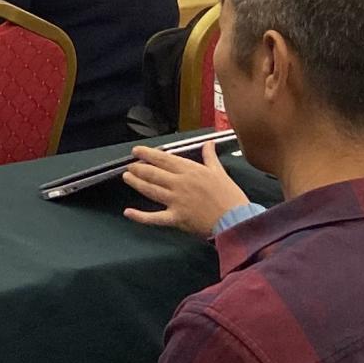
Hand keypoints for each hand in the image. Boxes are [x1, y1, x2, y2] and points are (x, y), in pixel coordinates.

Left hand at [123, 141, 247, 236]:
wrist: (236, 220)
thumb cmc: (230, 196)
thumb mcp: (220, 172)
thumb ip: (210, 157)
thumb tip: (209, 142)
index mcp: (190, 170)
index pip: (164, 159)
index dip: (148, 154)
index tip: (136, 151)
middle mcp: (179, 183)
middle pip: (153, 173)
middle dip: (138, 168)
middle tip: (130, 165)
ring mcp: (176, 201)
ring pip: (150, 190)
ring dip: (136, 183)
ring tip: (127, 177)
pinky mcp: (176, 218)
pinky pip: (154, 218)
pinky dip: (140, 216)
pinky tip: (128, 213)